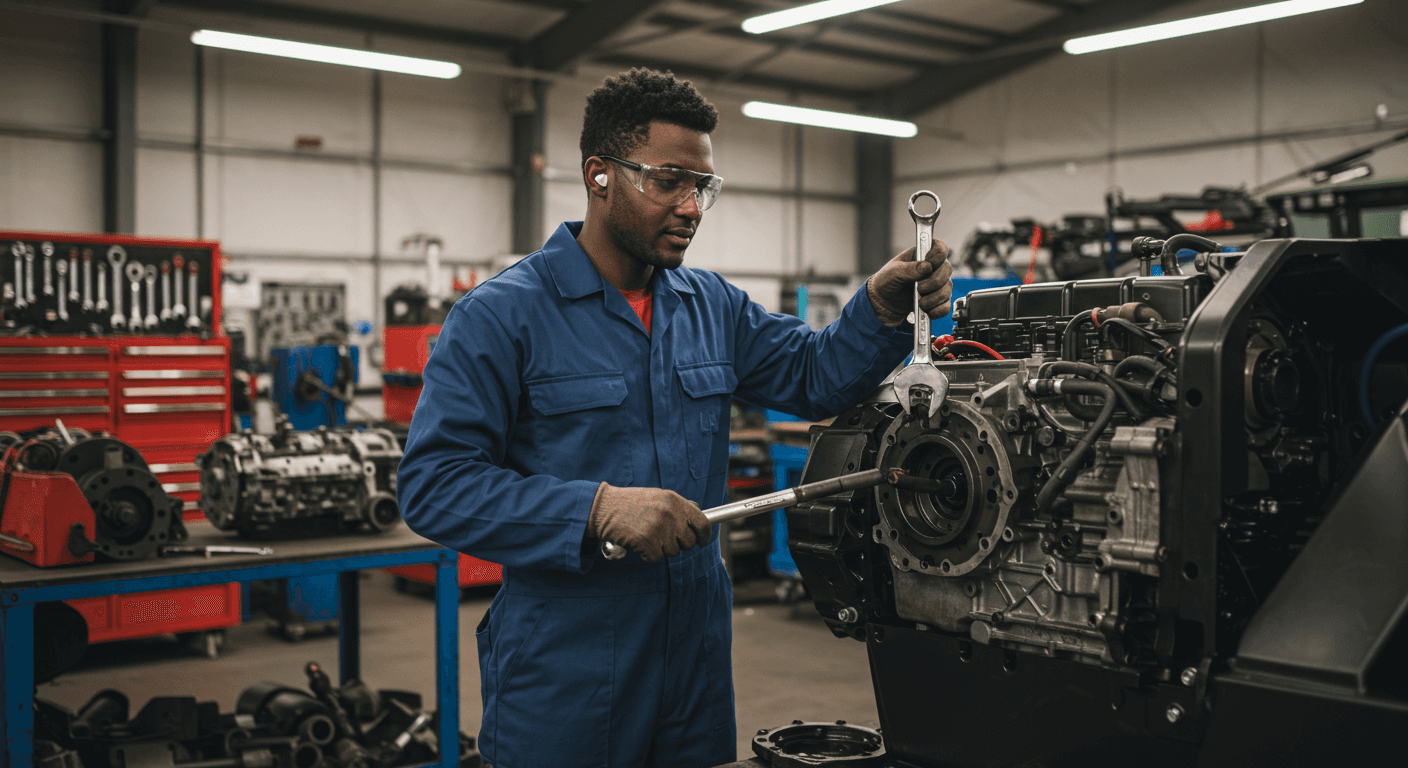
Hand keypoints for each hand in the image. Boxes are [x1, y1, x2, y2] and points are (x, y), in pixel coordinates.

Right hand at [588, 483, 711, 561]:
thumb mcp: (658, 496)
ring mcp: (659, 529)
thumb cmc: (630, 503)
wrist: (604, 508)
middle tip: (663, 537)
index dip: (704, 536)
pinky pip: (657, 558)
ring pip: (674, 552)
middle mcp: (670, 514)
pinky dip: (648, 554)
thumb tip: (698, 512)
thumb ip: (678, 505)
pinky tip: (639, 542)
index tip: (701, 541)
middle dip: (679, 544)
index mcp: (675, 501)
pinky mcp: (648, 543)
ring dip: (662, 549)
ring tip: (647, 535)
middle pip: (689, 542)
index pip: (703, 524)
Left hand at [866, 239, 953, 326]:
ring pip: (948, 289)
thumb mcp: (892, 272)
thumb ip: (909, 269)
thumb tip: (927, 267)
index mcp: (922, 255)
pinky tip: (928, 311)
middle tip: (919, 288)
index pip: (940, 248)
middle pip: (947, 269)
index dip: (938, 255)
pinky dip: (938, 310)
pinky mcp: (937, 301)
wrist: (883, 303)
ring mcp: (937, 285)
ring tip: (920, 303)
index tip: (929, 263)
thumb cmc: (886, 282)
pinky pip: (946, 306)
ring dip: (934, 298)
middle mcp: (933, 268)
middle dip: (934, 281)